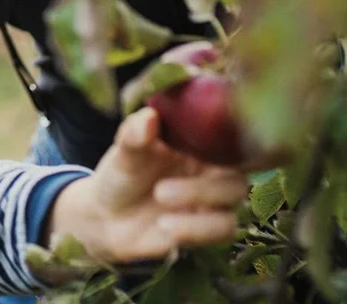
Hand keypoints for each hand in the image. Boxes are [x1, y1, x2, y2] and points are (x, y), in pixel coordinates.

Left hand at [45, 108, 247, 265]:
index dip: (230, 139)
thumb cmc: (122, 174)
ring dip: (200, 203)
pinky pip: (223, 229)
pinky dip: (195, 228)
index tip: (206, 146)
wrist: (108, 217)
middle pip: (238, 172)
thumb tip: (150, 117)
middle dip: (204, 185)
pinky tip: (164, 226)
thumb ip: (136, 133)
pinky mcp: (210, 228)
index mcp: (203, 140)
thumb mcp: (125, 150)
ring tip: (160, 202)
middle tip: (161, 190)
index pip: (233, 134)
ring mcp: (216, 198)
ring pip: (234, 200)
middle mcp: (216, 167)